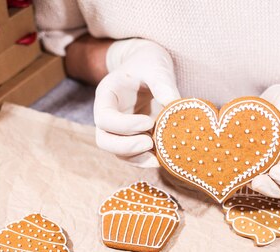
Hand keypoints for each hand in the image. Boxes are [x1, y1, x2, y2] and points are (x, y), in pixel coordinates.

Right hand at [94, 39, 179, 166]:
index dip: (124, 125)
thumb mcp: (156, 66)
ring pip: (117, 153)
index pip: (104, 118)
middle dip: (126, 147)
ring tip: (159, 156)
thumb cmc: (149, 62)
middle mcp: (108, 115)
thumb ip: (163, 84)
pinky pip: (132, 156)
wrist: (149, 65)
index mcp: (107, 95)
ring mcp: (118, 129)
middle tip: (150, 144)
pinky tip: (161, 159)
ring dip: (137, 158)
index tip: (149, 123)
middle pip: (104, 140)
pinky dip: (144, 161)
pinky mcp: (131, 137)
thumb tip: (176, 106)